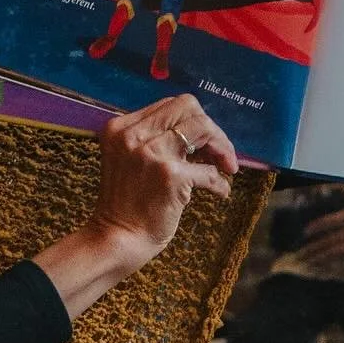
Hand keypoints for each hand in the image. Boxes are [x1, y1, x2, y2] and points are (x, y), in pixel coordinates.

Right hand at [88, 95, 237, 271]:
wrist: (116, 238)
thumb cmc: (127, 204)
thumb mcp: (130, 160)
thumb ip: (156, 140)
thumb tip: (203, 133)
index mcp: (121, 127)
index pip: (170, 104)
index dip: (194, 120)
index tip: (203, 142)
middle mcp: (133, 135)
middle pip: (188, 107)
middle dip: (212, 129)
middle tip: (222, 154)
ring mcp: (151, 153)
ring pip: (202, 128)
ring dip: (222, 148)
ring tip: (227, 167)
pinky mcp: (170, 175)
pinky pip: (209, 170)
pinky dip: (219, 182)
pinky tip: (220, 192)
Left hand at [292, 201, 343, 271]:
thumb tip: (342, 190)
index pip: (330, 221)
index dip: (317, 226)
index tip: (305, 231)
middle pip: (328, 241)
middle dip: (311, 249)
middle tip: (297, 256)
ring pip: (334, 255)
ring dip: (318, 261)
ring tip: (304, 266)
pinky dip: (335, 271)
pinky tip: (324, 275)